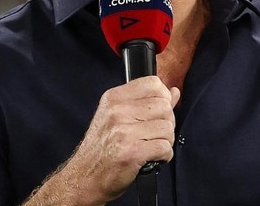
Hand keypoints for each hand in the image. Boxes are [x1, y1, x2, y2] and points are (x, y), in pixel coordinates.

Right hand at [32, 76, 179, 205]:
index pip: (153, 84)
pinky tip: (152, 157)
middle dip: (166, 122)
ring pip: (167, 128)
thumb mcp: (116, 116)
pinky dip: (164, 156)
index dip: (163, 97)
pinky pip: (165, 148)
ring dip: (165, 141)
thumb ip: (146, 102)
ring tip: (151, 145)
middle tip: (154, 133)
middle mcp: (117, 111)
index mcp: (113, 98)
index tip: (158, 111)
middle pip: (164, 106)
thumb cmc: (102, 147)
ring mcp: (123, 131)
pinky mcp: (132, 152)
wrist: (86, 175)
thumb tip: (174, 92)